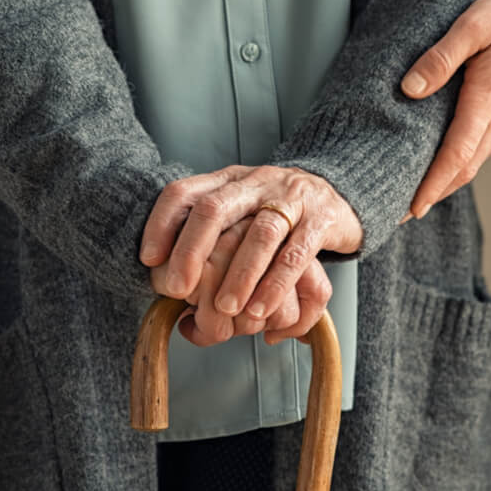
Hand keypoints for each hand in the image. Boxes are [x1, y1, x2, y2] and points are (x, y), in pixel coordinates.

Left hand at [140, 165, 360, 325]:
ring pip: (260, 233)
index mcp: (228, 180)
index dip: (161, 223)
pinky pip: (297, 253)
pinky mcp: (321, 219)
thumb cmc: (278, 213)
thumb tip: (167, 284)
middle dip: (192, 251)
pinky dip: (276, 284)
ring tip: (225, 309)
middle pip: (215, 209)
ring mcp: (290, 198)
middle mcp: (256, 183)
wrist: (340, 194)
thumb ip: (208, 237)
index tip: (149, 259)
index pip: (184, 192)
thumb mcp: (240, 211)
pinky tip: (261, 309)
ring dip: (239, 275)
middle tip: (178, 289)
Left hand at [400, 0, 490, 216]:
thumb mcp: (474, 24)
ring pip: (473, 162)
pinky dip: (459, 165)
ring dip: (445, 183)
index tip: (411, 208)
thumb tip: (410, 89)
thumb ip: (441, 58)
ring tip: (416, 196)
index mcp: (487, 100)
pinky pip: (480, 148)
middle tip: (401, 213)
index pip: (456, 156)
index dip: (432, 185)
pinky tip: (443, 165)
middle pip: (463, 169)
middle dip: (432, 194)